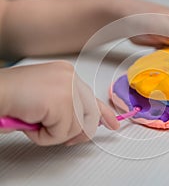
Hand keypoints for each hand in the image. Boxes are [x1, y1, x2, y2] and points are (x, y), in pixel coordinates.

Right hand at [0, 61, 118, 145]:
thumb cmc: (12, 97)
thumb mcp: (46, 100)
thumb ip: (67, 109)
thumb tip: (82, 128)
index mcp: (67, 75)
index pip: (92, 97)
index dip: (104, 113)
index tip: (113, 123)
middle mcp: (70, 78)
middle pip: (89, 116)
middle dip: (78, 133)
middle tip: (65, 138)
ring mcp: (67, 88)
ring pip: (75, 127)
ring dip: (53, 133)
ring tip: (35, 121)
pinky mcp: (61, 101)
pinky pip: (61, 133)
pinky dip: (44, 137)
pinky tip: (32, 123)